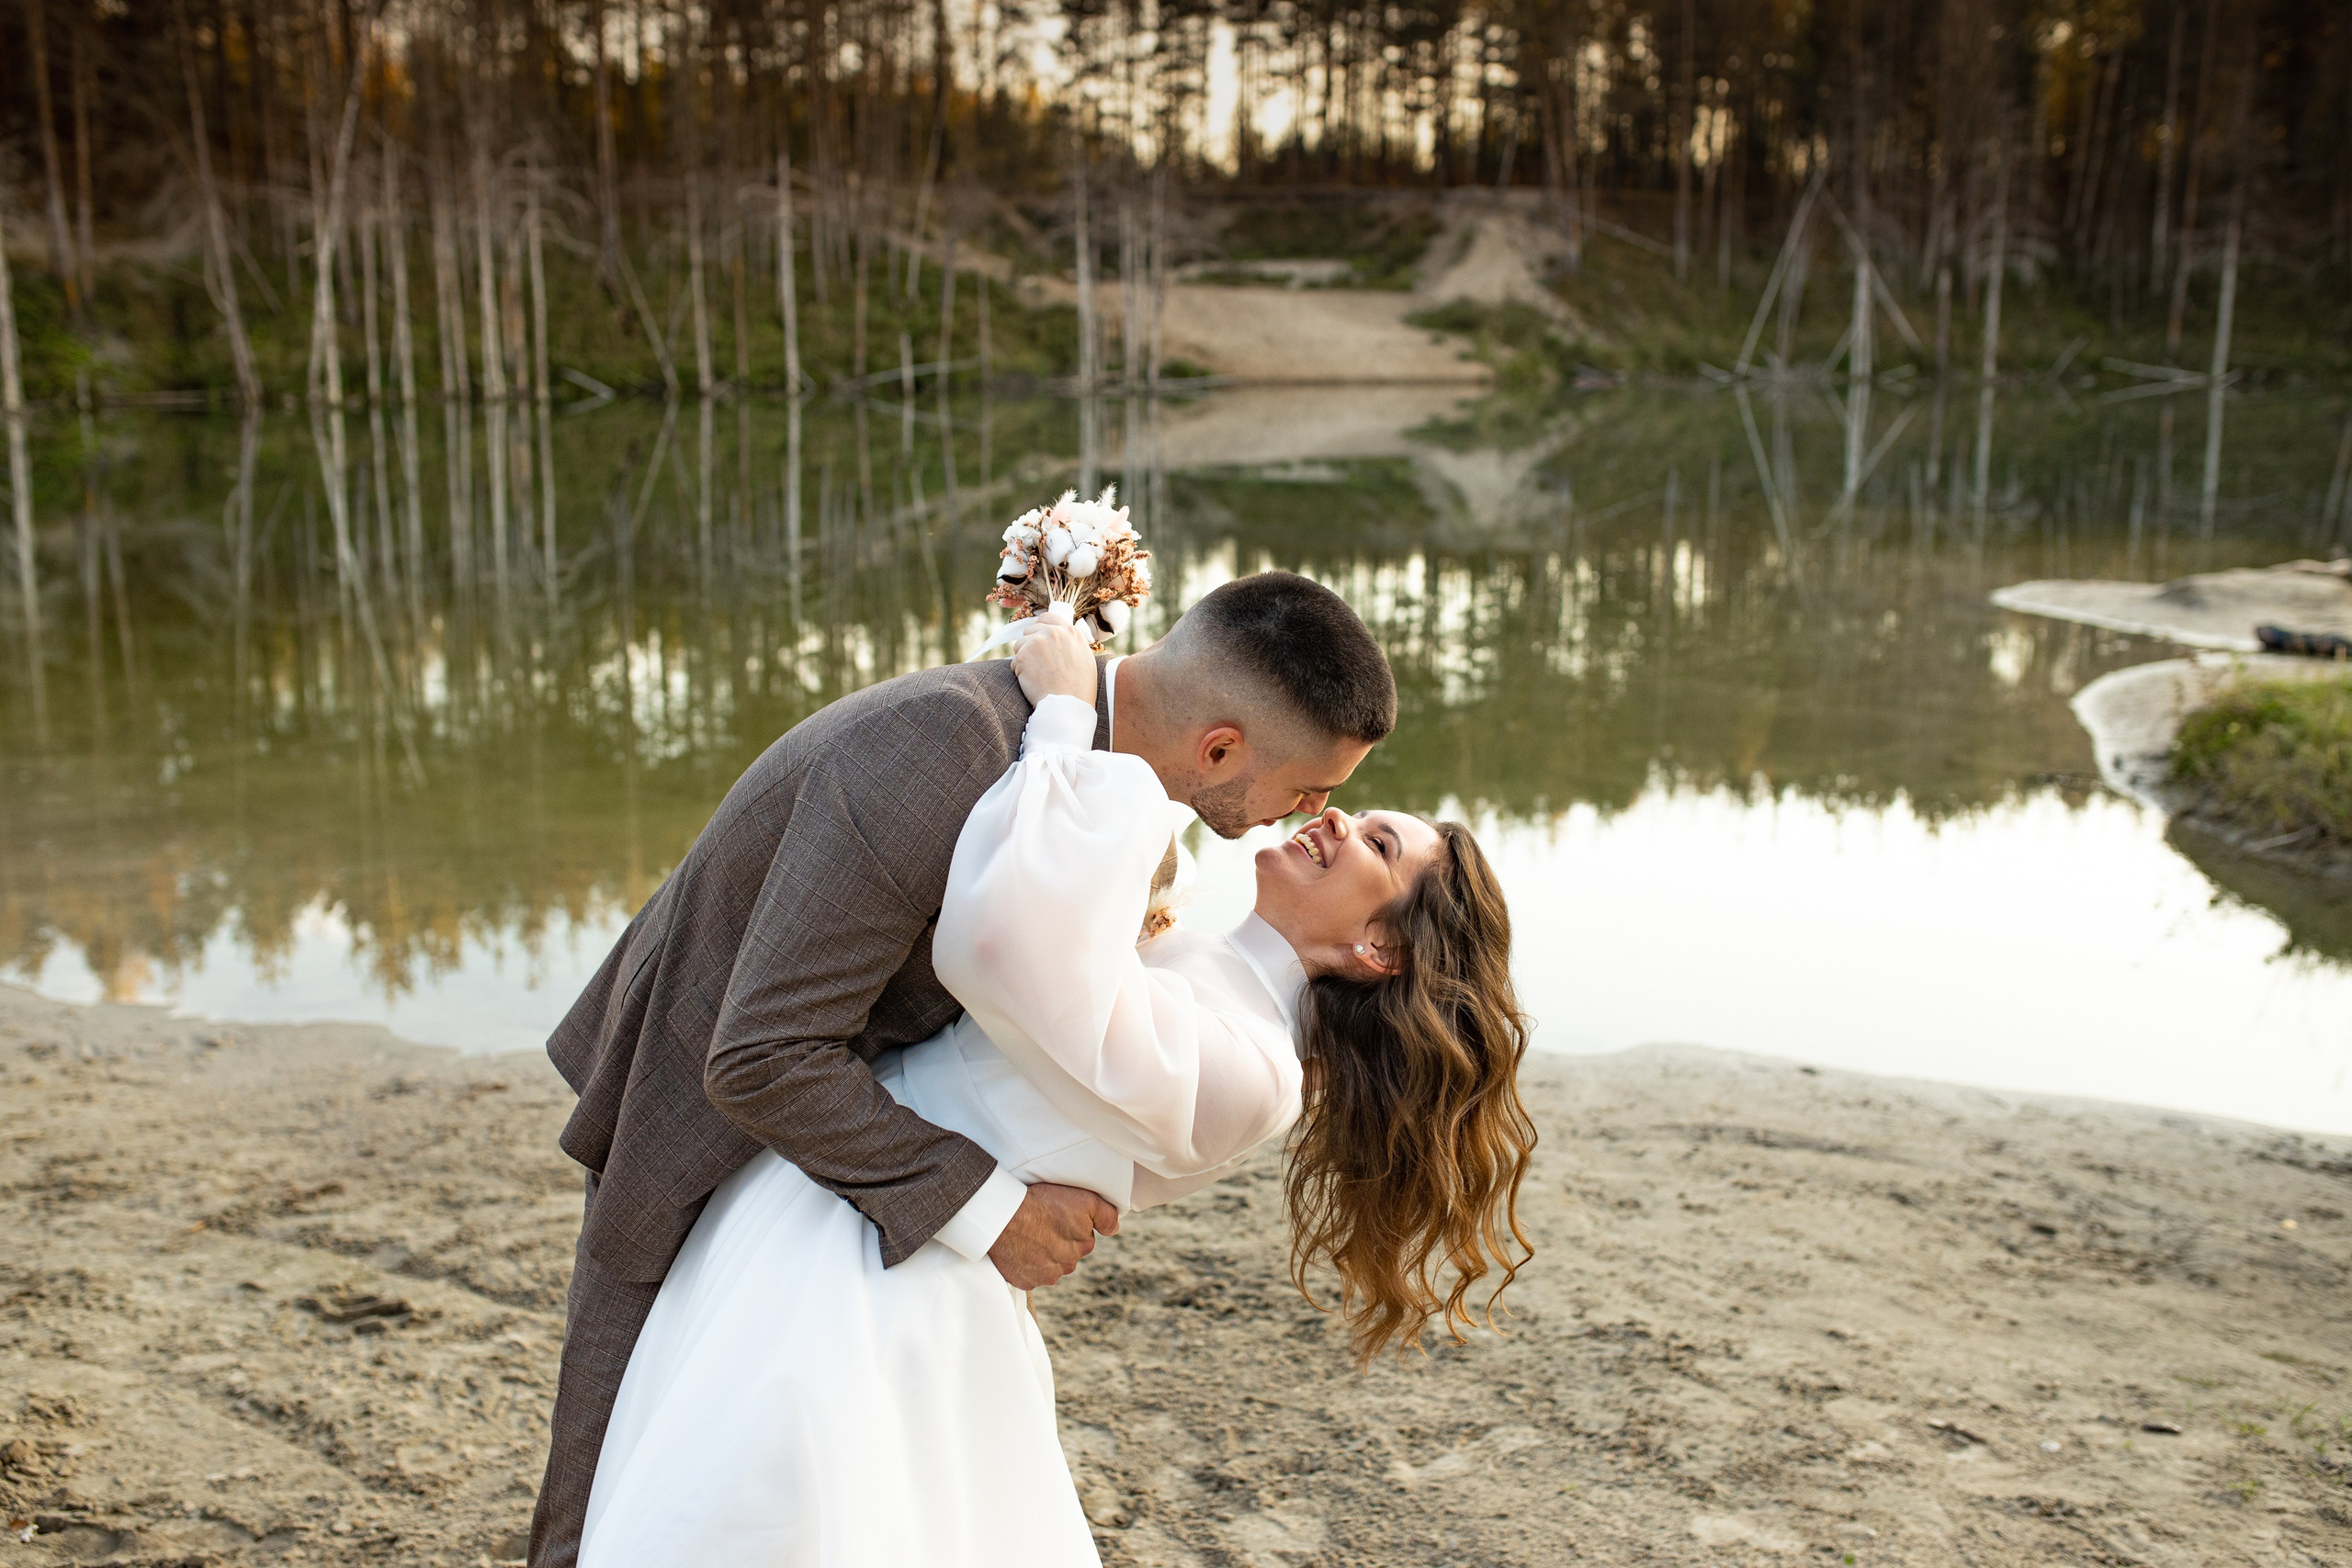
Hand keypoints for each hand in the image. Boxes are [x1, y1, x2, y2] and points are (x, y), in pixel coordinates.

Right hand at [988, 1181, 1118, 1289]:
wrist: (1004, 1218)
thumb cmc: (1043, 1203)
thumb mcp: (1084, 1199)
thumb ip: (1106, 1215)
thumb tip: (1114, 1230)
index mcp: (1082, 1246)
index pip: (1083, 1238)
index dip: (1070, 1225)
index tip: (1056, 1215)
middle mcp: (1066, 1266)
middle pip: (1066, 1254)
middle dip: (1057, 1242)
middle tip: (1041, 1224)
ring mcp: (1045, 1277)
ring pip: (1048, 1265)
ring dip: (1041, 1254)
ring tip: (1027, 1235)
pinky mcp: (1025, 1282)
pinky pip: (1029, 1274)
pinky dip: (1025, 1264)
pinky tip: (1019, 1248)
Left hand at [1010, 606, 1097, 709]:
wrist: (1068, 706)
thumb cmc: (1079, 689)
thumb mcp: (1084, 658)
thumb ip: (1070, 643)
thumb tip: (1059, 636)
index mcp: (1070, 631)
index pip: (1047, 618)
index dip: (1040, 629)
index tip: (1039, 640)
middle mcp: (1054, 632)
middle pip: (1031, 630)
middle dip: (1031, 645)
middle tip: (1039, 665)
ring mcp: (1037, 642)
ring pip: (1020, 644)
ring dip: (1024, 658)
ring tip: (1038, 676)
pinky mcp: (1023, 655)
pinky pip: (1014, 661)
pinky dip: (1019, 672)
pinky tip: (1033, 683)